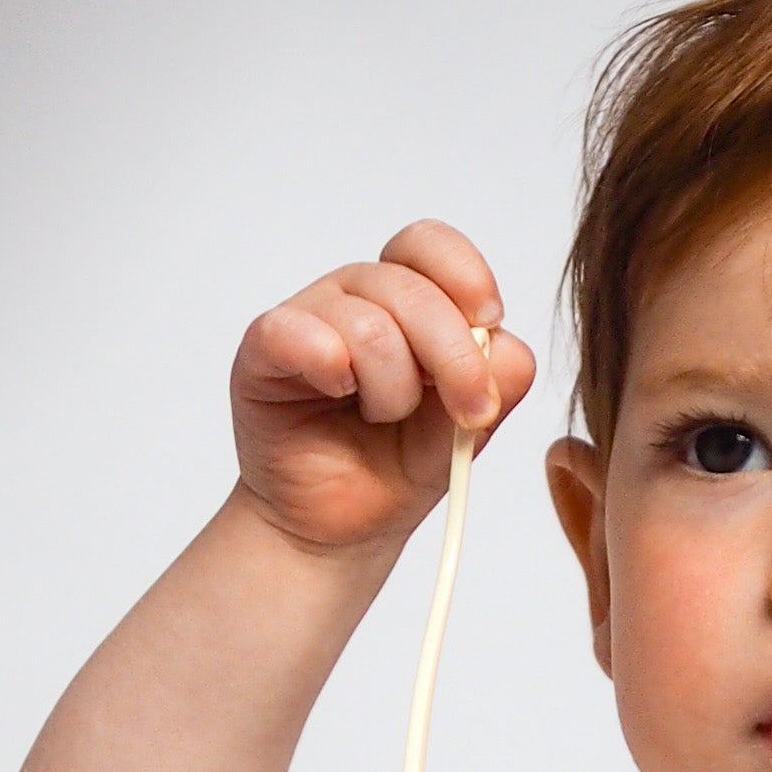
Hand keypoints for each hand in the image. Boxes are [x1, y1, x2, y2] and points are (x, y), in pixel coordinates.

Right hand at [229, 221, 539, 558]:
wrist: (337, 526)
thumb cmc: (394, 466)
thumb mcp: (467, 429)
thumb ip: (498, 384)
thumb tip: (506, 349)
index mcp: (408, 298)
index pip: (429, 245)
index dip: (466, 275)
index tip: (490, 323)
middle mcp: (357, 295)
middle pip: (411, 290)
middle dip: (453, 359)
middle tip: (466, 414)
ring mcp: (308, 317)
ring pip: (368, 324)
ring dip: (392, 390)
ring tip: (382, 418)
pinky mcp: (264, 350)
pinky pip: (296, 332)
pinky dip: (328, 365)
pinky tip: (337, 394)